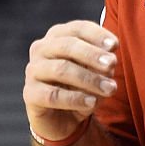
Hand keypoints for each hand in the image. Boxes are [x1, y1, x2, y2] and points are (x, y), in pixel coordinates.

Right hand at [23, 20, 119, 141]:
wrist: (63, 117)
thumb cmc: (82, 85)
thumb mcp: (96, 71)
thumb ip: (103, 63)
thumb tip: (110, 61)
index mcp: (59, 36)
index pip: (78, 28)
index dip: (97, 35)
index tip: (114, 45)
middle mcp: (42, 48)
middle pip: (68, 46)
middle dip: (92, 55)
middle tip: (112, 64)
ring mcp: (33, 70)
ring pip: (61, 70)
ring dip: (89, 79)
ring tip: (109, 89)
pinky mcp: (30, 94)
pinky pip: (53, 95)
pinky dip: (75, 98)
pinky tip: (92, 102)